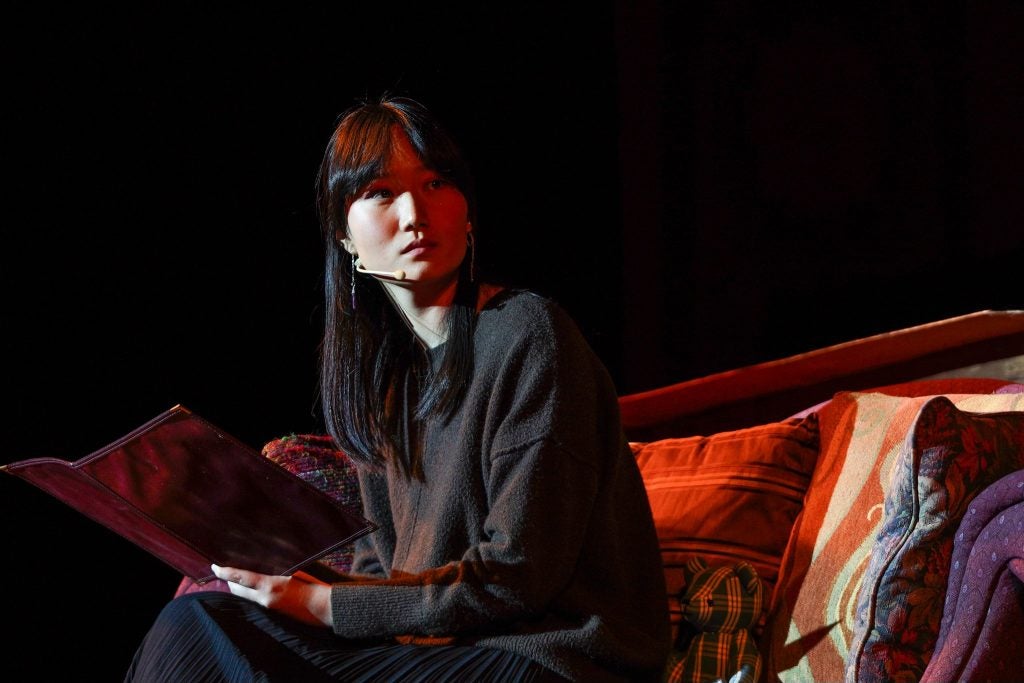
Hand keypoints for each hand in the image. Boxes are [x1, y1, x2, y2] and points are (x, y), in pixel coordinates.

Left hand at [211, 564, 333, 626]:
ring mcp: (269, 608)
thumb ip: (285, 558)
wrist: (329, 607)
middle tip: (228, 571)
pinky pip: (256, 602)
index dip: (225, 572)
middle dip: (231, 581)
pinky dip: (252, 595)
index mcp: (271, 585)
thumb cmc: (319, 582)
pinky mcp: (275, 613)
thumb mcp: (302, 565)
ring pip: (246, 597)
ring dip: (241, 588)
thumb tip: (275, 545)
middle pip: (238, 590)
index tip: (214, 567)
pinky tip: (257, 588)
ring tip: (239, 579)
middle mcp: (266, 599)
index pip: (240, 577)